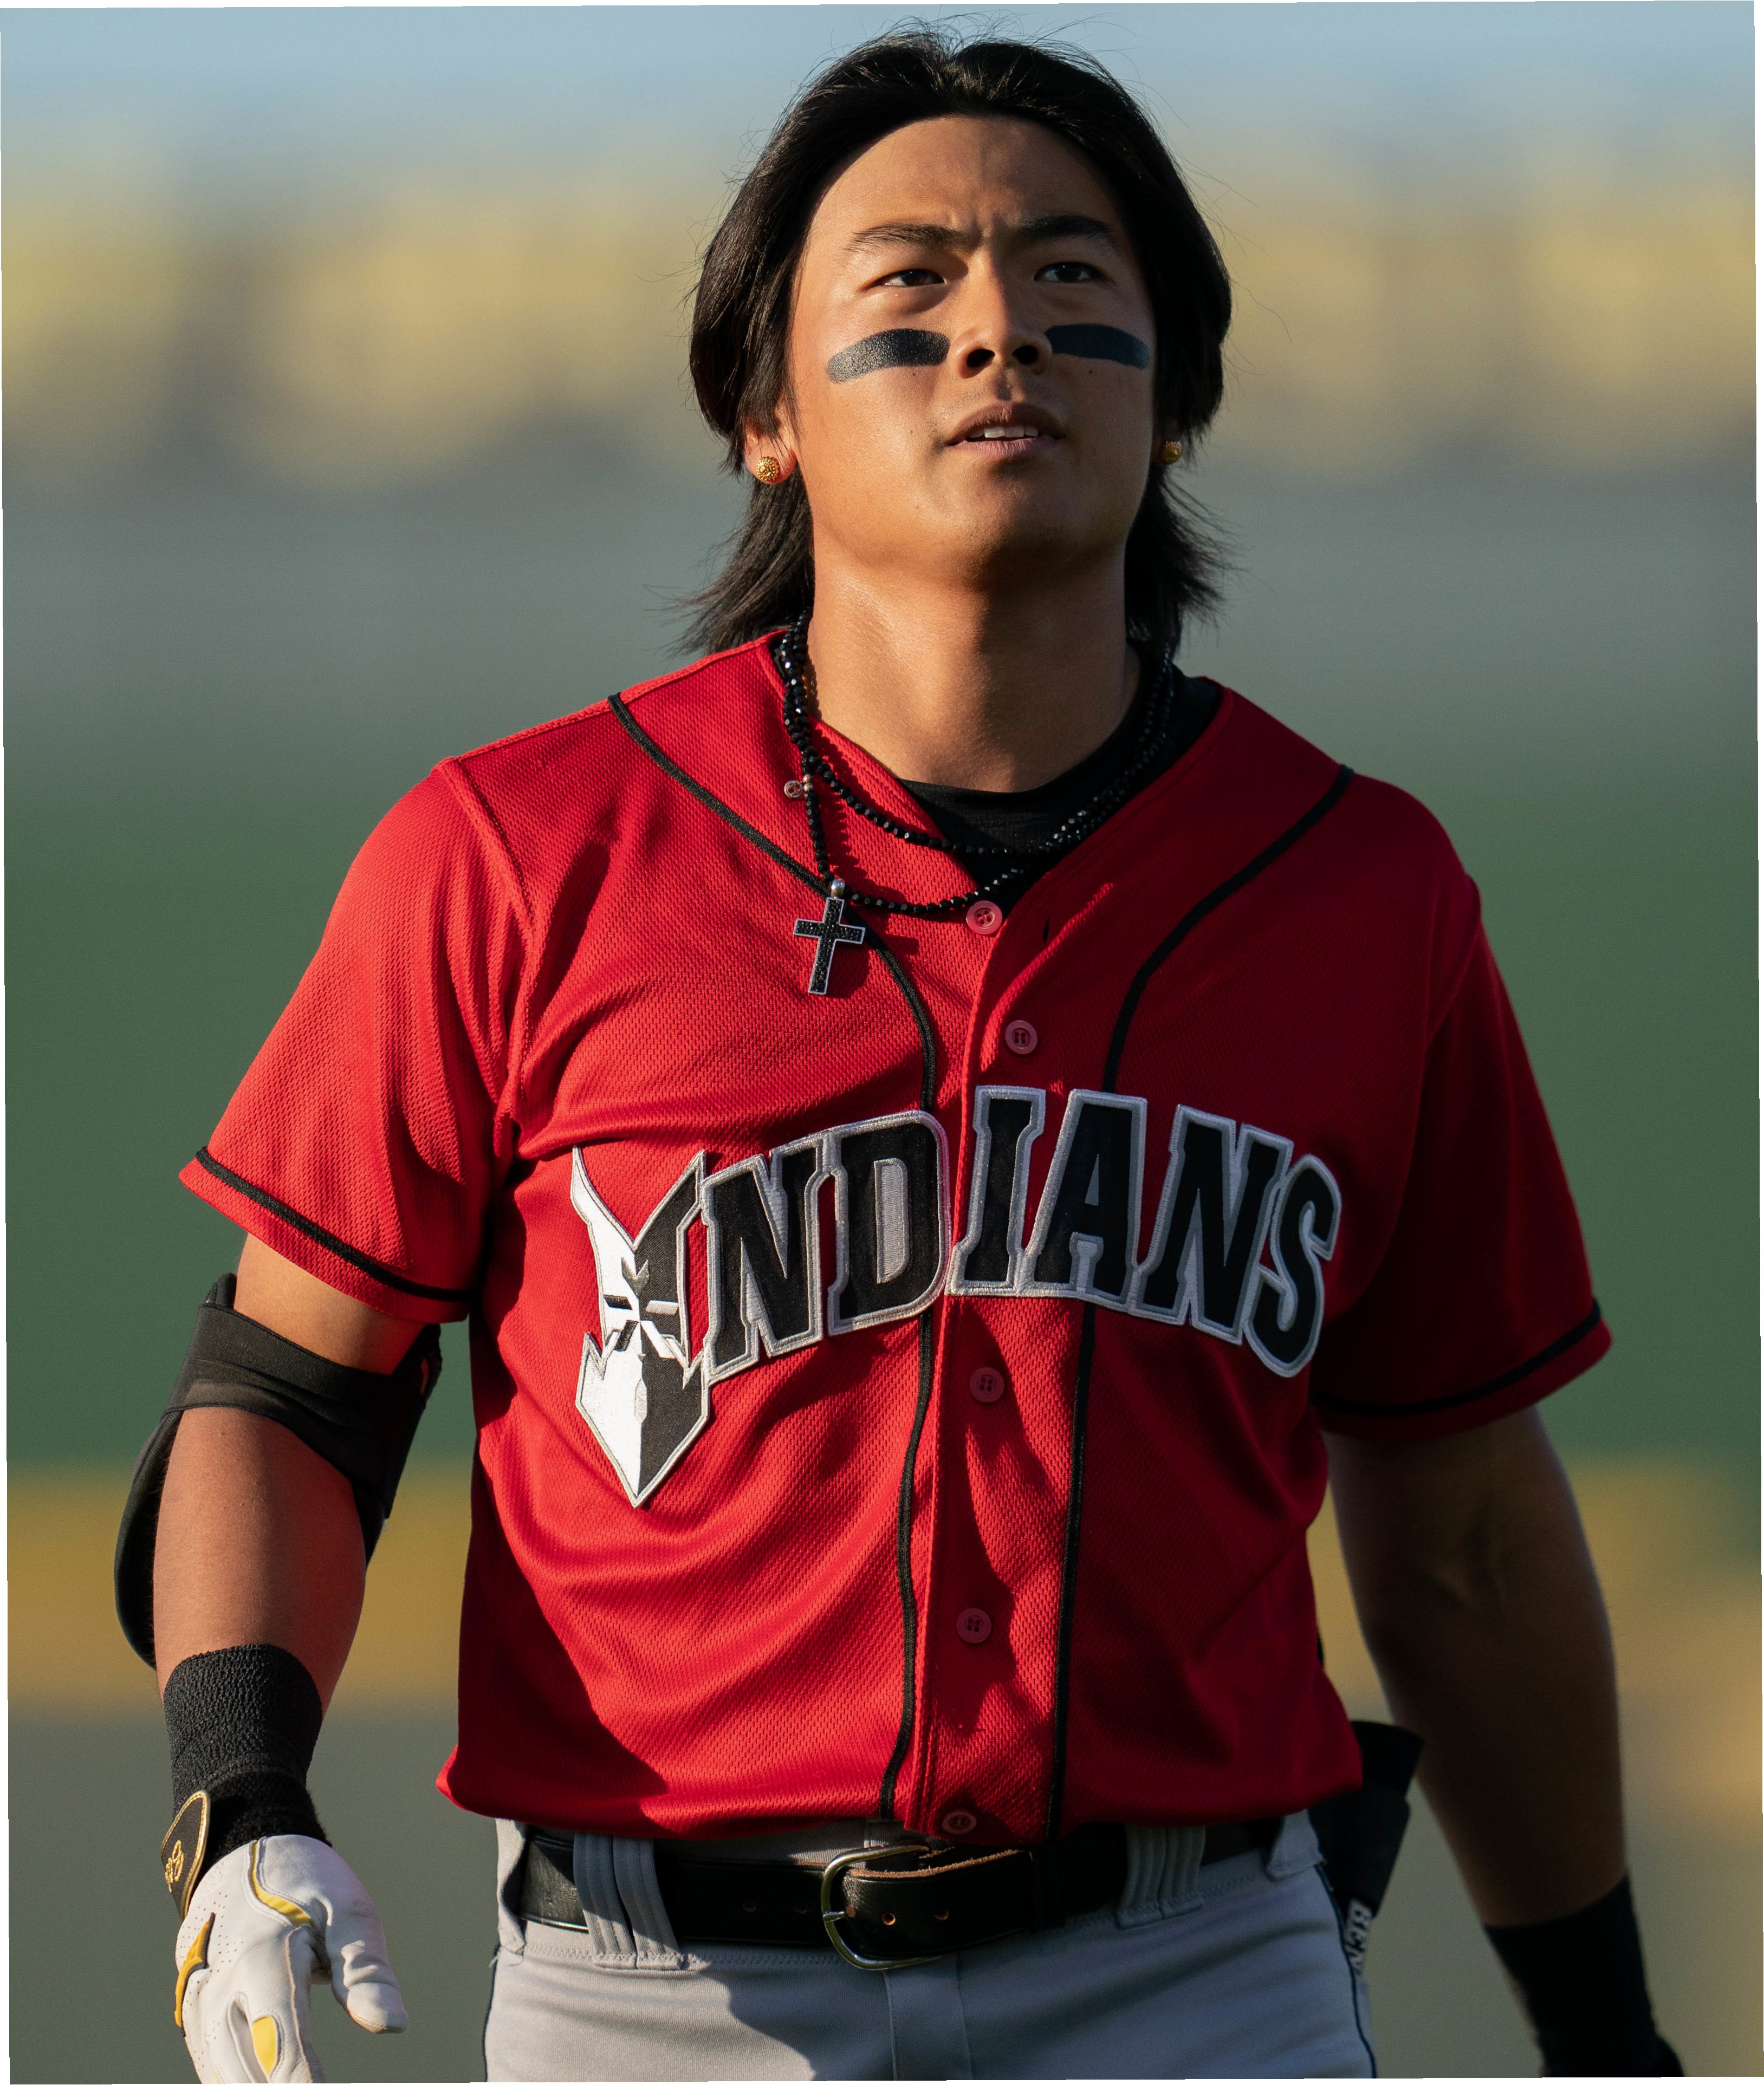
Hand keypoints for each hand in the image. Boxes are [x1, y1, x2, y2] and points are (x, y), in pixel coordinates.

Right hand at [172, 1836, 405, 2081]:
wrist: (240, 1852)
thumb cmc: (304, 1881)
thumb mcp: (347, 1909)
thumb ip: (366, 1970)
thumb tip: (393, 2026)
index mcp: (260, 1960)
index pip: (283, 2046)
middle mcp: (218, 1990)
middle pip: (245, 2075)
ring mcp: (196, 2006)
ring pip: (223, 2076)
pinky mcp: (191, 2015)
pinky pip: (214, 2066)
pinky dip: (240, 2080)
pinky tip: (274, 2084)